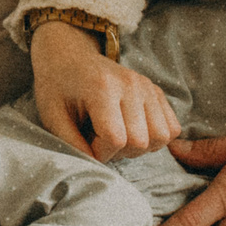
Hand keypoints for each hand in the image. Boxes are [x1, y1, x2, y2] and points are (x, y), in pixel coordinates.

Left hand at [30, 21, 178, 160]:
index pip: (116, 139)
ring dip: (140, 146)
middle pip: (141, 141)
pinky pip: (172, 127)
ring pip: (161, 136)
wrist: (68, 55)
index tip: (86, 143)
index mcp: (102, 88)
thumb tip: (95, 169)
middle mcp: (131, 84)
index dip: (100, 153)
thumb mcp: (52, 116)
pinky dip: (155, 137)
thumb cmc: (57, 87)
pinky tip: (133, 130)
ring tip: (117, 136)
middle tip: (99, 140)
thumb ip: (72, 145)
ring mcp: (147, 86)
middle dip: (119, 152)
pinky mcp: (156, 91)